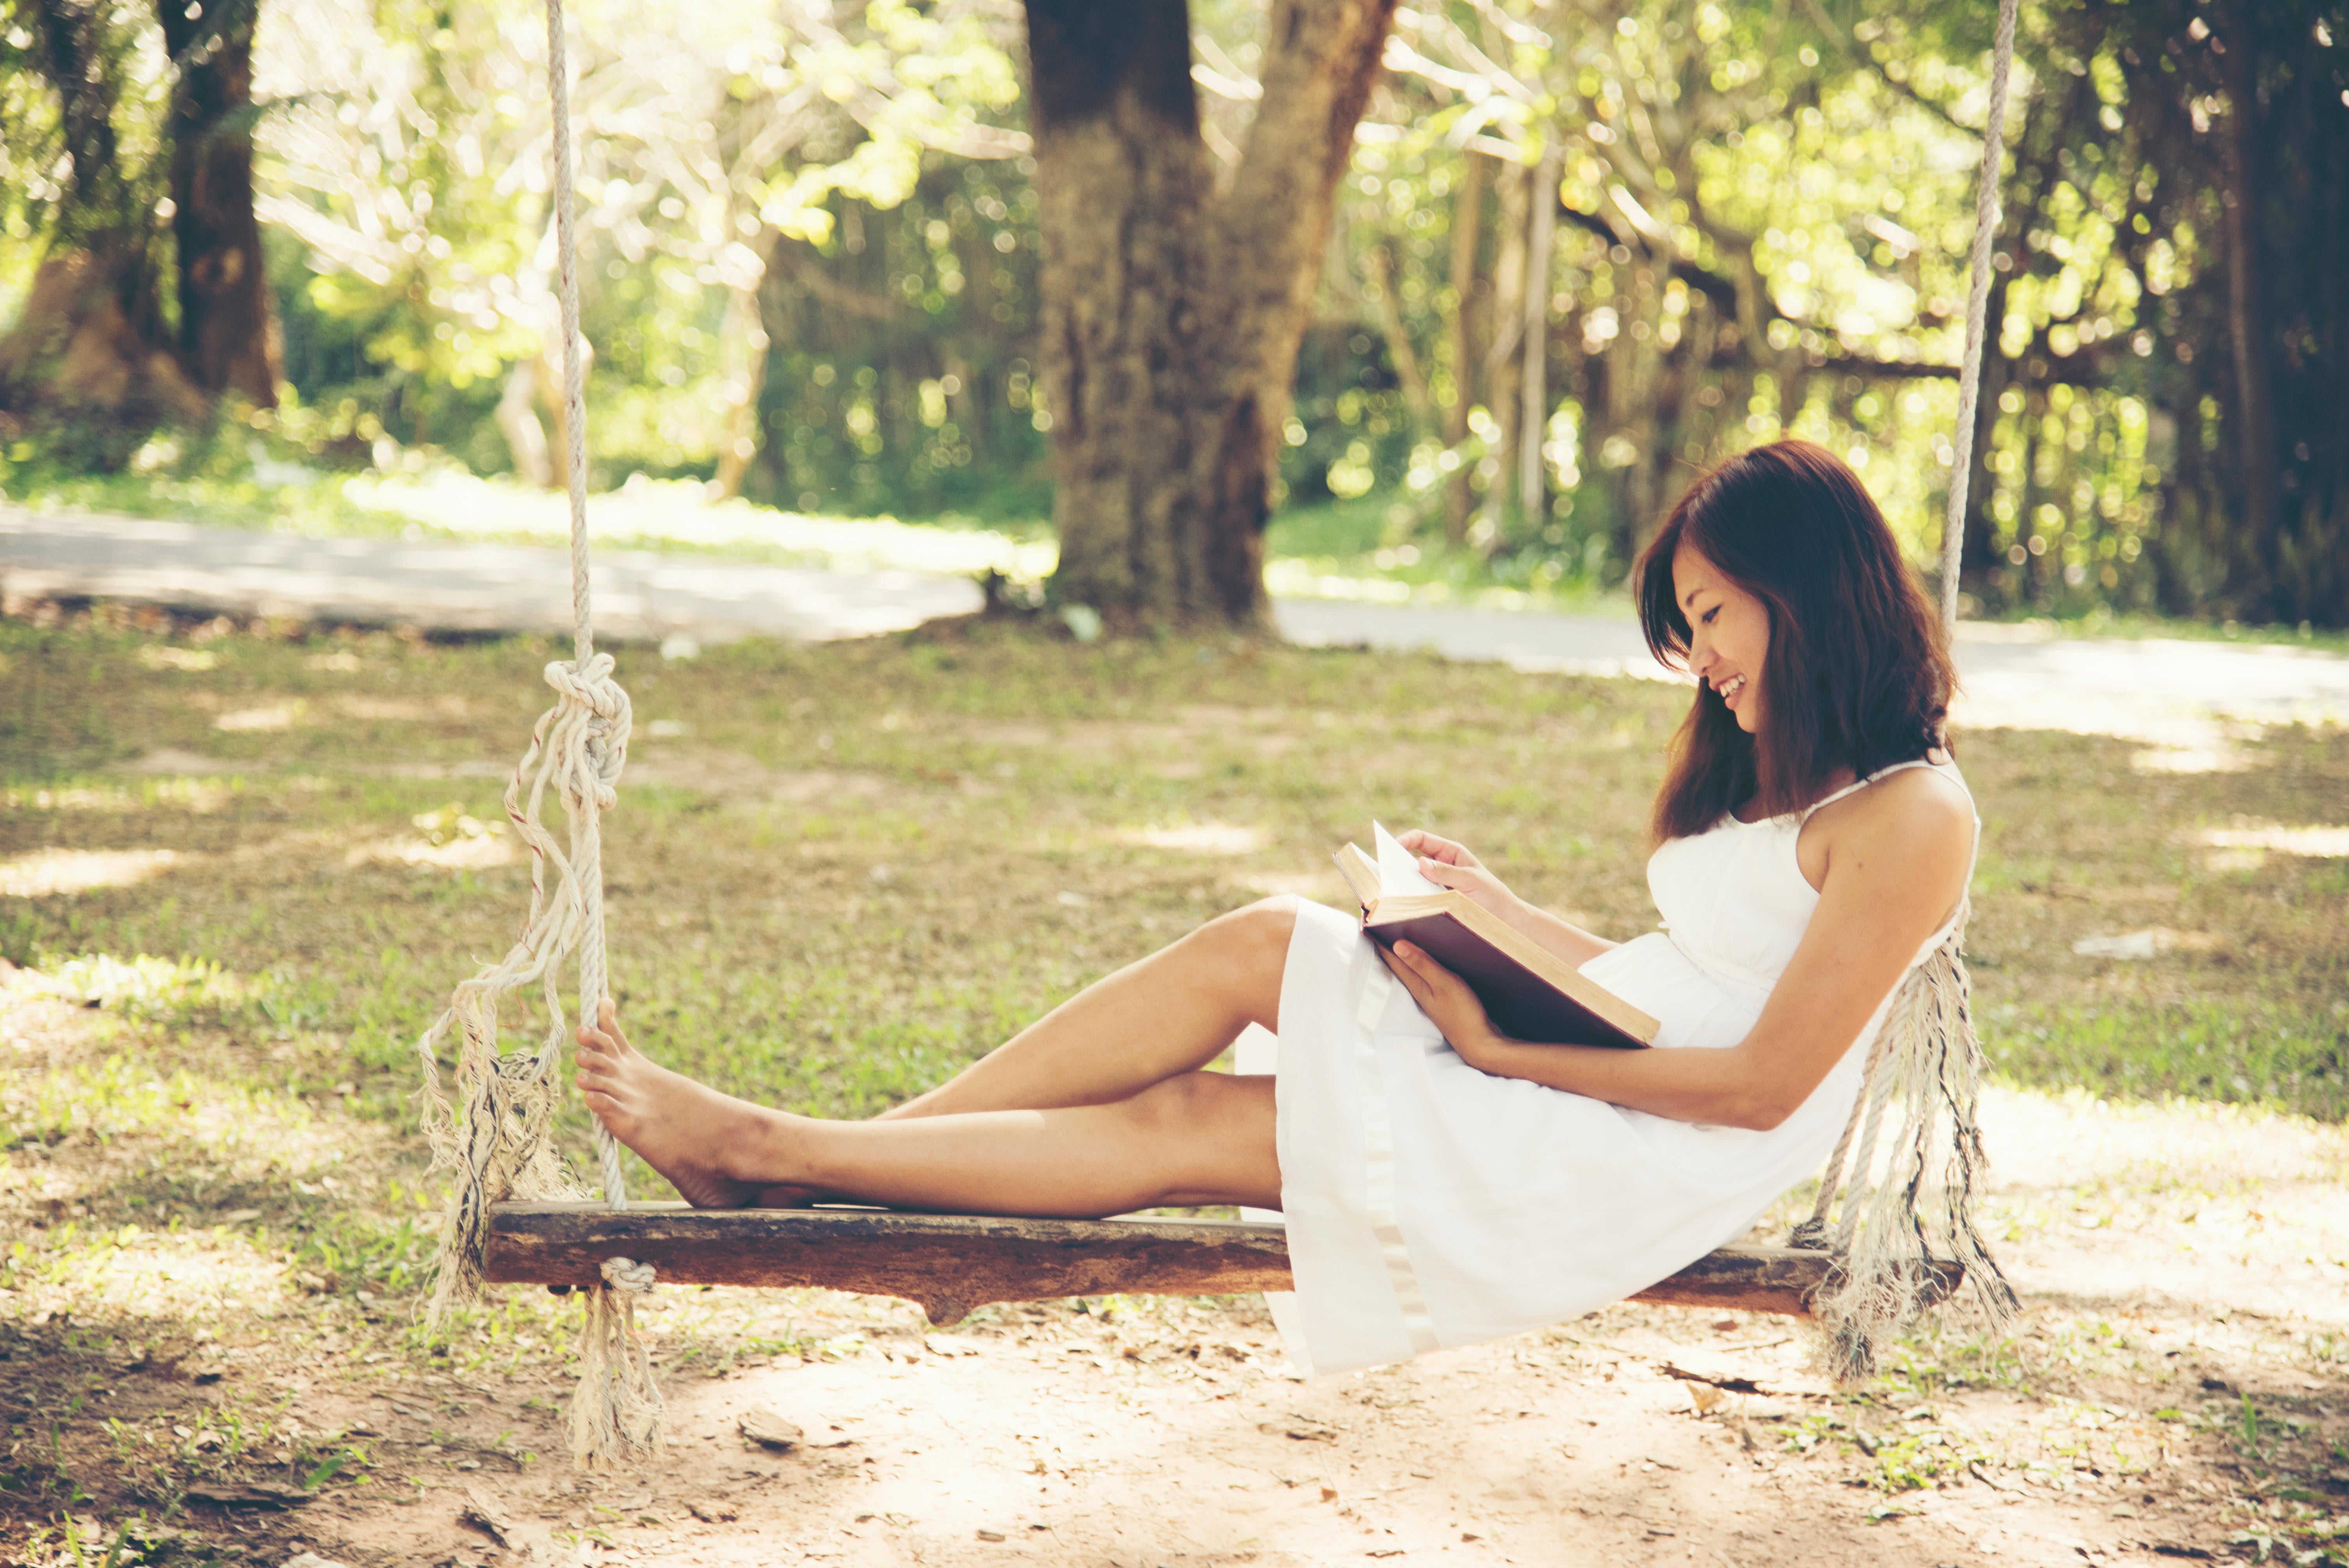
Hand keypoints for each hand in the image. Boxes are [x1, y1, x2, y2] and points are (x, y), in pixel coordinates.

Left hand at [1376, 939, 1503, 1069]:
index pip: (1393, 959)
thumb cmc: (1463, 1014)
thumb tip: (1397, 945)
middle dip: (1390, 945)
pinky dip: (1424, 965)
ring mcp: (1432, 997)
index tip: (1368, 925)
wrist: (1481, 1044)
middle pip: (1400, 964)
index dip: (1381, 942)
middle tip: (1381, 926)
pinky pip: (1428, 977)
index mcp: (1417, 985)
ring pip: (1413, 970)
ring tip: (1401, 938)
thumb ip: (1423, 964)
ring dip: (1407, 955)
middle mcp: (1420, 990)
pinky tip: (1429, 961)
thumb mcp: (1444, 984)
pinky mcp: (1444, 1000)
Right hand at [1394, 829, 1520, 919]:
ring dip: (1401, 885)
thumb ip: (1447, 872)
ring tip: (1391, 893)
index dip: (1404, 840)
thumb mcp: (1472, 880)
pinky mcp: (1434, 903)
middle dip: (1397, 864)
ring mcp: (1435, 886)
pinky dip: (1408, 901)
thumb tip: (1420, 863)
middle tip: (1384, 873)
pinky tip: (1402, 908)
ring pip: (1412, 881)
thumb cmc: (1493, 895)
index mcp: (1449, 853)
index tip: (1391, 848)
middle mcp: (1439, 867)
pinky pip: (1417, 899)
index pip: (1421, 839)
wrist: (1505, 921)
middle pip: (1411, 860)